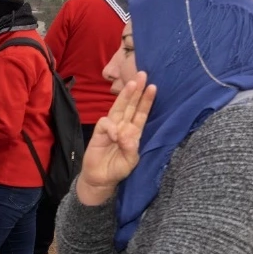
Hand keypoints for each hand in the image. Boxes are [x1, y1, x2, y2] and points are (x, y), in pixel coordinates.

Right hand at [77, 73, 156, 205]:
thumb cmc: (117, 170)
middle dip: (136, 90)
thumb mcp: (130, 162)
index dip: (147, 100)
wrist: (100, 179)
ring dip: (125, 96)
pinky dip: (111, 127)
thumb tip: (126, 136)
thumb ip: (131, 149)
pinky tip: (114, 134)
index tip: (153, 87)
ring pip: (118, 108)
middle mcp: (123, 127)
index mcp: (134, 132)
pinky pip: (106, 124)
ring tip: (132, 84)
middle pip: (131, 105)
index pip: (141, 113)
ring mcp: (111, 128)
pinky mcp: (99, 133)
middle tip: (143, 74)